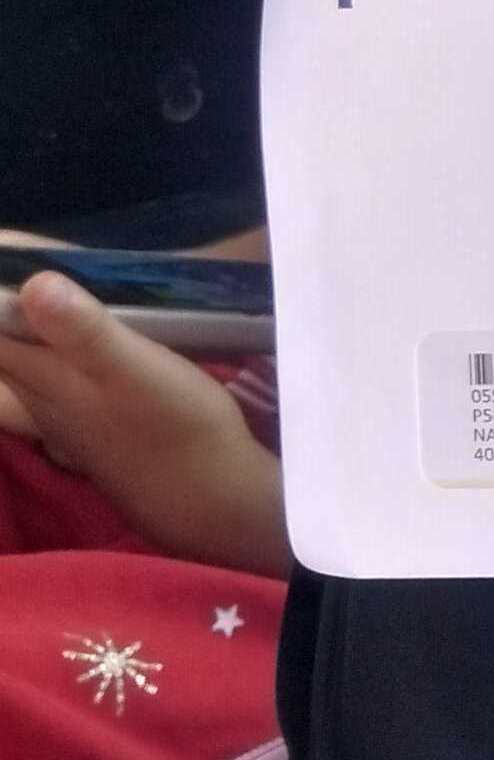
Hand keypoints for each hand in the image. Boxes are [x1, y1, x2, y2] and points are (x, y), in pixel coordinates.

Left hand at [0, 274, 289, 574]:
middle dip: (6, 313)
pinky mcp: (84, 424)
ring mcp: (58, 414)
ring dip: (20, 334)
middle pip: (0, 350)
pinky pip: (43, 381)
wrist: (206, 496)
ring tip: (35, 301)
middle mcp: (35, 395)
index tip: (13, 263)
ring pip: (16, 367)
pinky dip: (43, 352)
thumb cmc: (175, 425)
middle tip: (21, 275)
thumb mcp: (135, 369)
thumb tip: (33, 284)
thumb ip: (82, 330)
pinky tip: (68, 341)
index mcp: (39, 374)